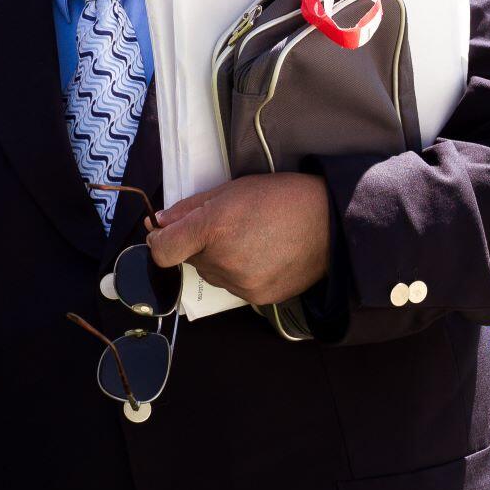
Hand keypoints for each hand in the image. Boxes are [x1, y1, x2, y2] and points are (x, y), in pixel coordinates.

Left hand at [146, 173, 330, 305]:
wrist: (332, 223)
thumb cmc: (280, 198)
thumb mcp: (229, 191)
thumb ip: (188, 209)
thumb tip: (158, 223)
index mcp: (212, 228)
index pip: (162, 250)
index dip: (159, 241)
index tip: (164, 234)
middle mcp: (223, 261)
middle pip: (190, 259)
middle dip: (200, 245)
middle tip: (230, 227)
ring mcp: (242, 283)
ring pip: (212, 274)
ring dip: (220, 261)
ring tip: (251, 240)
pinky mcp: (259, 298)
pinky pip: (234, 286)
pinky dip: (240, 274)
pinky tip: (262, 256)